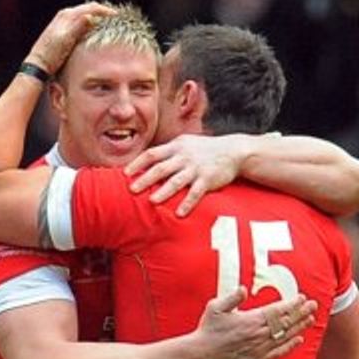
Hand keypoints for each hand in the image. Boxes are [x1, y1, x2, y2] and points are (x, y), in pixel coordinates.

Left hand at [25, 1, 115, 74]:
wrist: (38, 64)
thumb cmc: (52, 54)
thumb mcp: (66, 40)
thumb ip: (78, 27)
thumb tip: (90, 16)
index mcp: (67, 15)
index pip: (92, 7)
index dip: (106, 11)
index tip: (118, 17)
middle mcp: (65, 15)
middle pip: (89, 9)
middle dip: (103, 12)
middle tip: (117, 19)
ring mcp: (63, 21)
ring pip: (85, 15)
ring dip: (97, 17)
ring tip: (109, 24)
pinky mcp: (63, 29)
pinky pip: (80, 21)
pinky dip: (90, 24)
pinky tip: (96, 31)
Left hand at [124, 134, 247, 215]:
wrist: (234, 150)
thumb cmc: (203, 149)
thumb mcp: (184, 144)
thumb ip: (165, 152)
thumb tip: (140, 163)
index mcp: (176, 147)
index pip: (152, 154)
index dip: (137, 163)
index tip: (124, 173)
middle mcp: (184, 157)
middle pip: (161, 168)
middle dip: (145, 179)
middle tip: (131, 190)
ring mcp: (196, 168)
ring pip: (177, 180)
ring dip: (164, 191)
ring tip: (152, 201)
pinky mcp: (208, 179)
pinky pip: (196, 192)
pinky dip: (188, 203)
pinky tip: (179, 214)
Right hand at [194, 287, 316, 358]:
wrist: (202, 354)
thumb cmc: (208, 330)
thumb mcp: (215, 308)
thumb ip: (232, 298)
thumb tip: (243, 289)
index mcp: (251, 320)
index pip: (278, 310)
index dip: (292, 304)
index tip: (301, 298)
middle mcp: (259, 334)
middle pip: (286, 322)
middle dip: (301, 312)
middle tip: (313, 305)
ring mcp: (260, 347)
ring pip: (286, 336)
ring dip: (299, 327)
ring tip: (310, 319)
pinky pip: (279, 352)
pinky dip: (290, 346)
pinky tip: (298, 340)